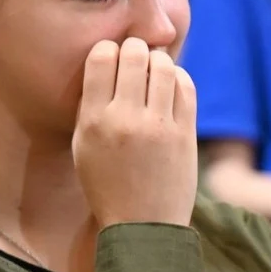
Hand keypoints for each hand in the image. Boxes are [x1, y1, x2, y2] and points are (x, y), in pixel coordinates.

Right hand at [72, 37, 197, 228]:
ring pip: (163, 66)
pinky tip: (172, 84)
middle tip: (137, 54)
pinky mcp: (185, 134)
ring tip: (155, 67)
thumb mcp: (84, 147)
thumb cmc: (108, 184)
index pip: (101, 58)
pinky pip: (186, 87)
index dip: (109, 49)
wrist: (143, 224)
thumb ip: (91, 106)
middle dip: (136, 47)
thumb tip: (107, 63)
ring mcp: (158, 126)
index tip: (113, 55)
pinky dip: (179, 77)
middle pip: (135, 55)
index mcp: (93, 121)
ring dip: (160, 59)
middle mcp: (125, 119)